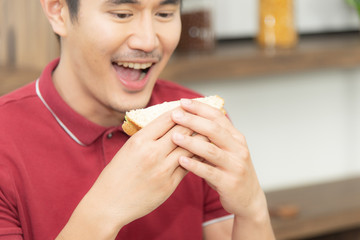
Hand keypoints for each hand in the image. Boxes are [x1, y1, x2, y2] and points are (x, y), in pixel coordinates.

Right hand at [60, 110, 195, 239]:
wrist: (109, 204)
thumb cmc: (117, 174)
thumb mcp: (128, 148)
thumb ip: (148, 136)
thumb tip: (168, 123)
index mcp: (139, 140)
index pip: (167, 118)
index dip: (181, 110)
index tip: (189, 107)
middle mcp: (152, 153)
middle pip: (182, 130)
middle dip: (195, 122)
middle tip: (205, 117)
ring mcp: (162, 170)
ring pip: (189, 147)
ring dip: (200, 139)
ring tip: (210, 133)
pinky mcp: (169, 185)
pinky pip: (188, 166)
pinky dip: (197, 157)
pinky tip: (203, 152)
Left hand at [170, 99, 267, 219]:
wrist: (248, 199)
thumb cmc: (230, 171)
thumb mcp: (227, 150)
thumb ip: (212, 137)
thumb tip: (189, 118)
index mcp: (236, 137)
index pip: (218, 117)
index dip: (200, 108)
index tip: (183, 102)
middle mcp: (238, 149)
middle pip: (214, 130)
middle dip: (193, 121)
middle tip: (175, 115)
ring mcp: (235, 166)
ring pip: (211, 150)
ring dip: (191, 142)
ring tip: (174, 136)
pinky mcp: (229, 183)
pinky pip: (209, 172)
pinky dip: (194, 165)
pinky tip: (181, 160)